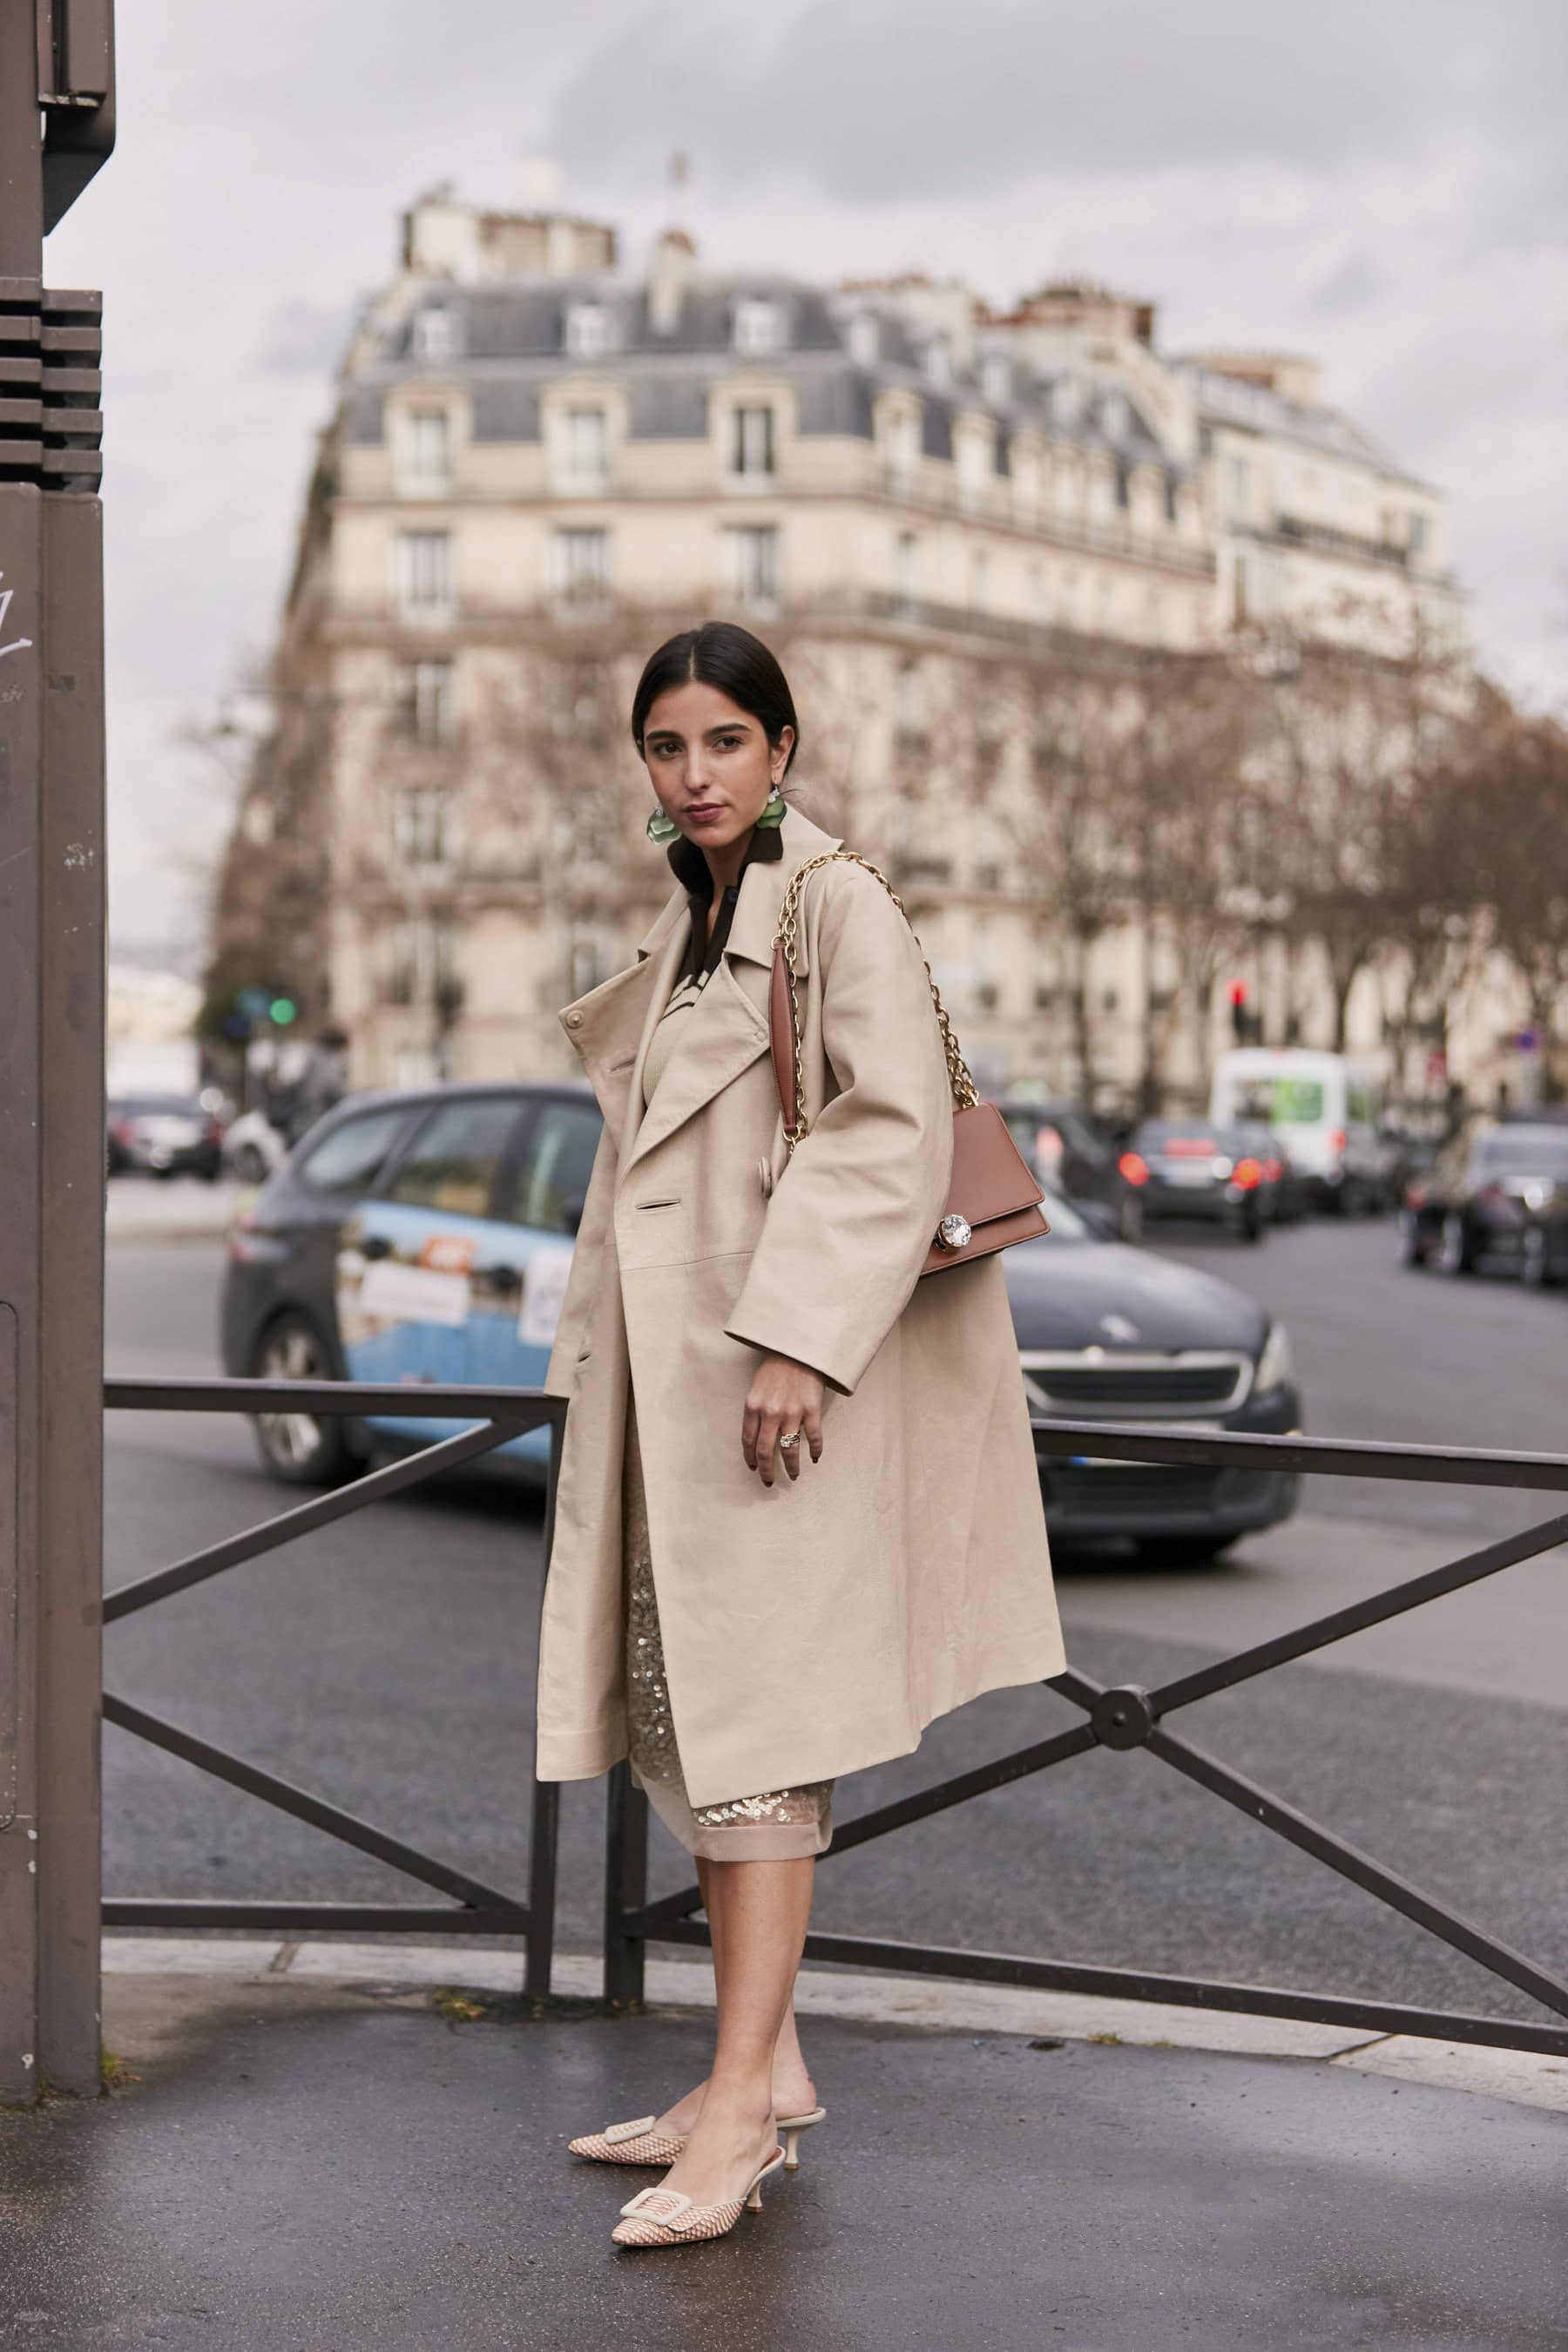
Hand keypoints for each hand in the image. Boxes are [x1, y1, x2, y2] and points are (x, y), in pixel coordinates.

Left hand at [742, 1353, 825, 1486]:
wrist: (799, 1347)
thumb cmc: (776, 1365)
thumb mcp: (757, 1386)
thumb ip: (757, 1409)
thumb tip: (758, 1434)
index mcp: (753, 1405)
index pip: (748, 1440)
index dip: (750, 1458)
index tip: (754, 1468)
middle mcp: (770, 1412)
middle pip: (765, 1451)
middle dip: (767, 1471)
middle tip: (769, 1482)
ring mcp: (791, 1412)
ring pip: (789, 1449)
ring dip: (792, 1467)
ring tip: (794, 1476)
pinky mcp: (811, 1409)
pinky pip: (813, 1437)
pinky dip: (815, 1450)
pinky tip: (815, 1458)